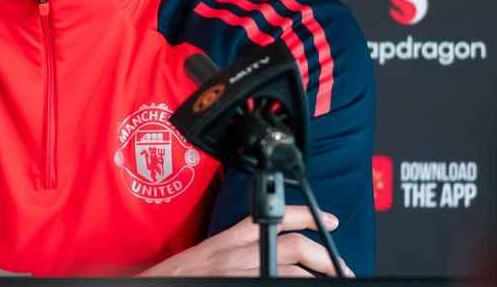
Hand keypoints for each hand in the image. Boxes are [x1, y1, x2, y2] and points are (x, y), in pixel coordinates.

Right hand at [138, 206, 353, 276]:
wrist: (154, 284)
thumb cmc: (180, 274)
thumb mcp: (210, 253)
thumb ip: (237, 248)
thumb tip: (268, 254)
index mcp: (232, 237)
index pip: (276, 216)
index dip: (308, 216)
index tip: (331, 220)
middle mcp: (238, 252)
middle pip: (293, 245)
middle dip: (324, 256)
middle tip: (341, 267)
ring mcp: (241, 271)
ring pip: (292, 270)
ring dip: (317, 276)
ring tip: (333, 280)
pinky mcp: (240, 284)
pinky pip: (276, 284)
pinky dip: (296, 286)